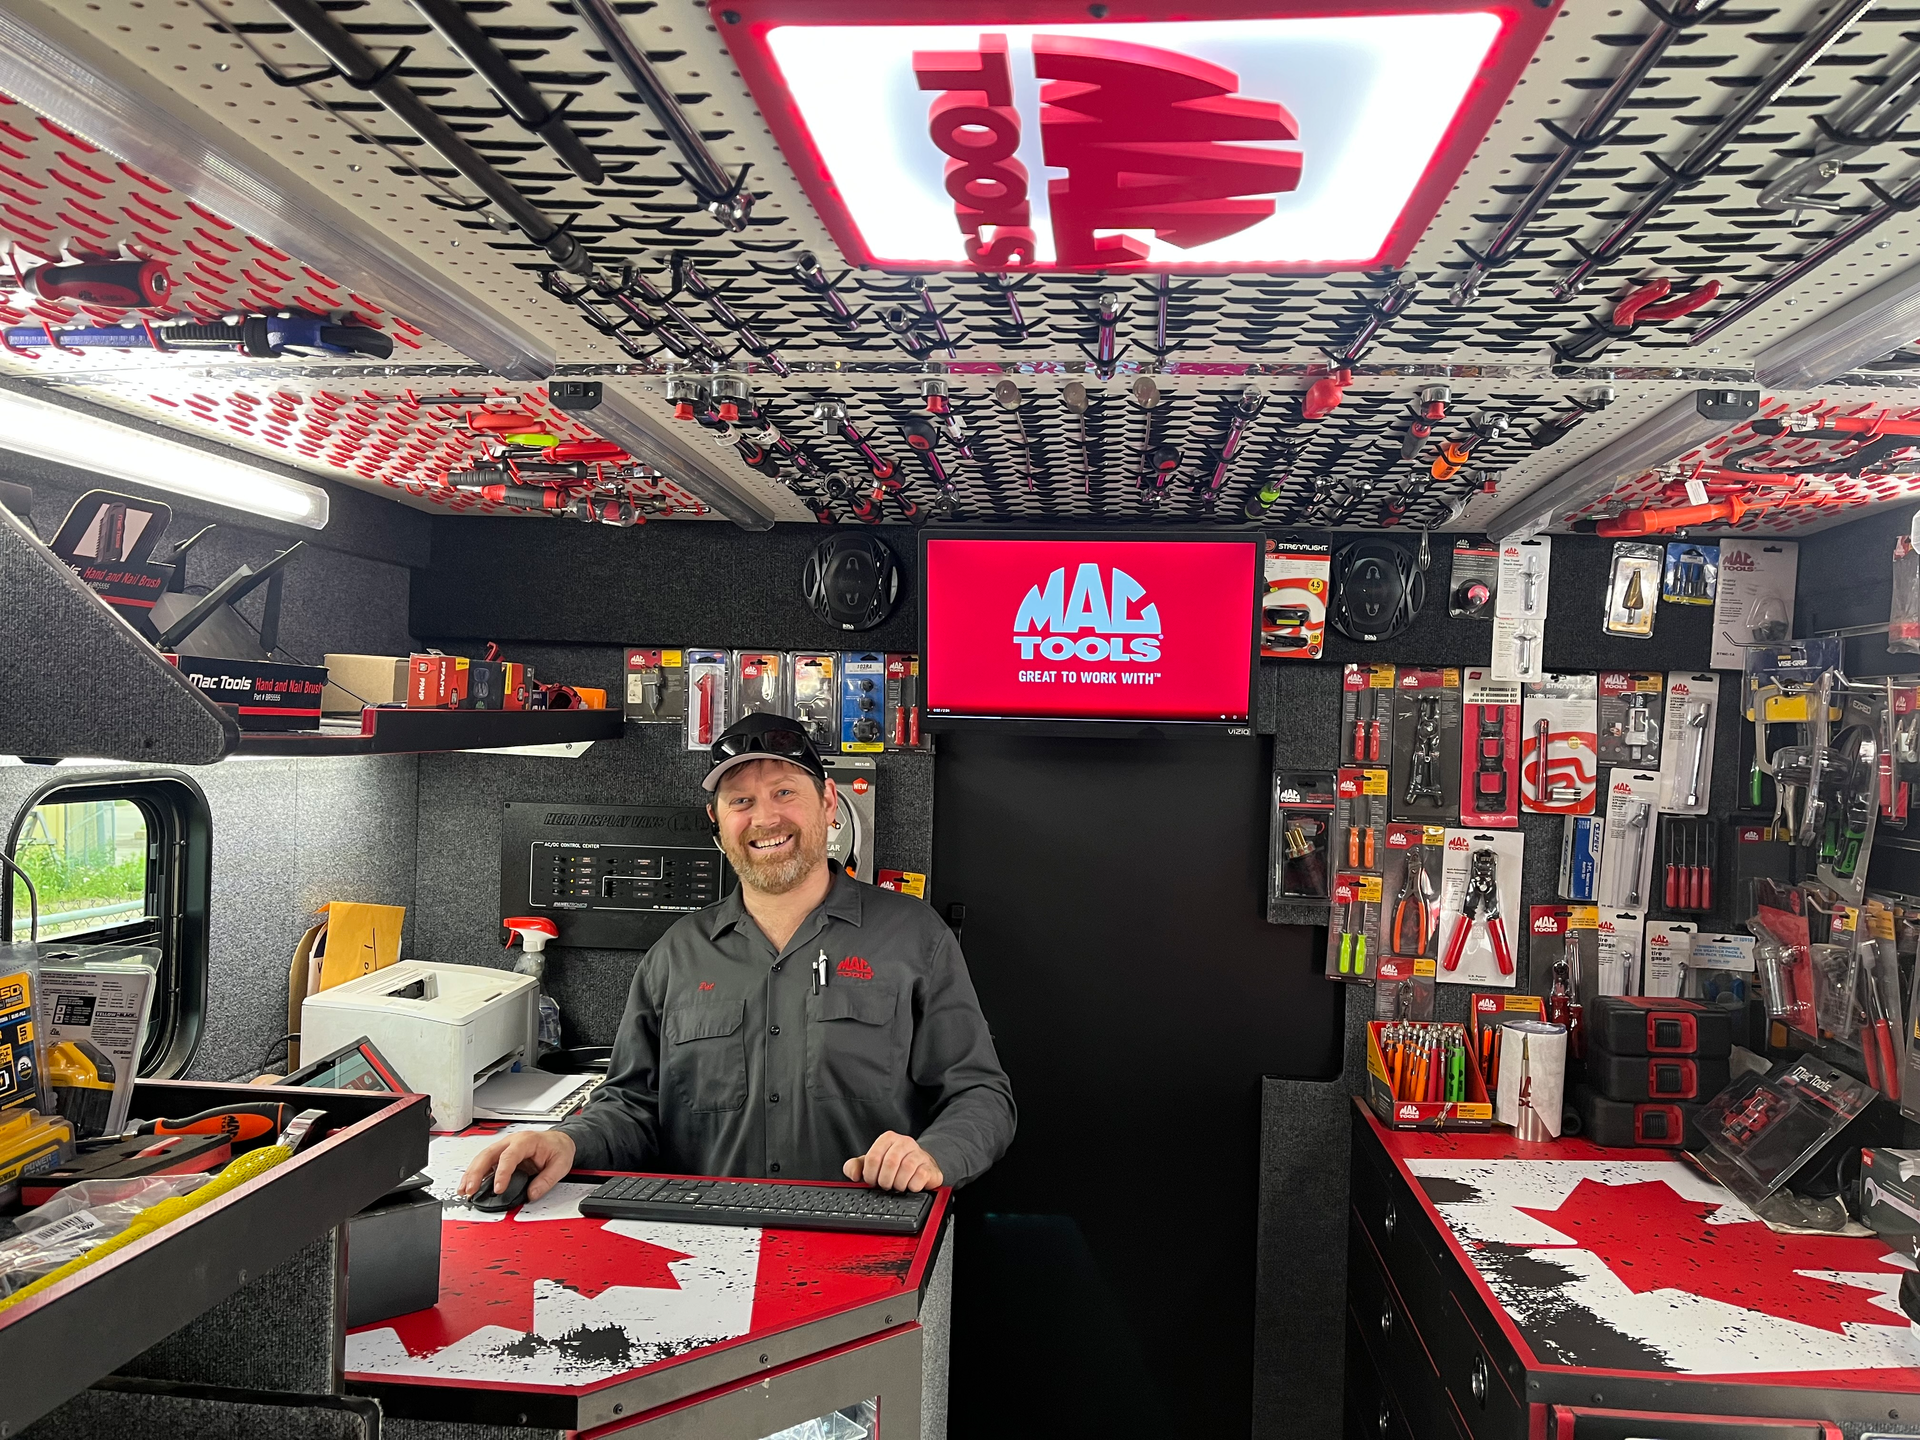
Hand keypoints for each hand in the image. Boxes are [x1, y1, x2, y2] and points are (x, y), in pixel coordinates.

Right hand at [458, 1128, 576, 1204]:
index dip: (502, 1173)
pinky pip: (484, 1163)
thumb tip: (532, 1194)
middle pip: (488, 1154)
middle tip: (470, 1189)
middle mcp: (511, 1142)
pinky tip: (468, 1186)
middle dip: (477, 1172)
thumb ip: (547, 1180)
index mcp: (526, 1141)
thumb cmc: (558, 1148)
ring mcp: (504, 1148)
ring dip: (471, 1174)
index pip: (509, 1156)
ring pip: (482, 1158)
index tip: (498, 1189)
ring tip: (464, 1190)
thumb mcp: (561, 1164)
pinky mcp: (500, 1155)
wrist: (559, 1141)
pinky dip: (474, 1174)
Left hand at [844, 1132, 942, 1191]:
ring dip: (899, 1184)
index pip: (873, 1157)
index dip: (870, 1174)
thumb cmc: (894, 1166)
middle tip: (885, 1186)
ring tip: (897, 1186)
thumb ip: (856, 1166)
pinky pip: (921, 1176)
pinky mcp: (930, 1167)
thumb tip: (854, 1175)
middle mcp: (904, 1142)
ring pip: (907, 1168)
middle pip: (890, 1163)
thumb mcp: (872, 1164)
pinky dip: (912, 1186)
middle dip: (885, 1180)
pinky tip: (910, 1186)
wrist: (919, 1167)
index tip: (873, 1181)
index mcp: (888, 1139)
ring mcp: (919, 1153)